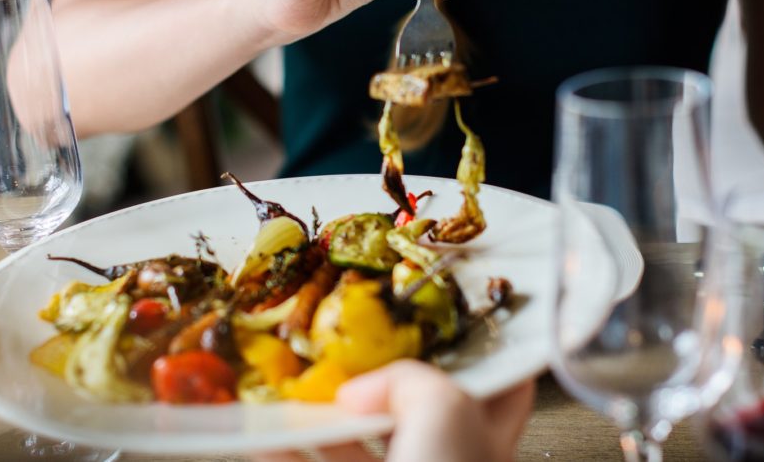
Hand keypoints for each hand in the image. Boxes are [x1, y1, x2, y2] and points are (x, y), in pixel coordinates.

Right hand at [258, 361, 533, 461]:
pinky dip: (288, 453)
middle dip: (379, 379)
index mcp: (486, 440)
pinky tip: (261, 439)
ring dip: (321, 418)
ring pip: (359, 448)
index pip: (502, 385)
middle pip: (417, 409)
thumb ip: (413, 382)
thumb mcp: (446, 417)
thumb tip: (363, 390)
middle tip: (349, 345)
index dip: (481, 348)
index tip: (447, 316)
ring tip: (288, 388)